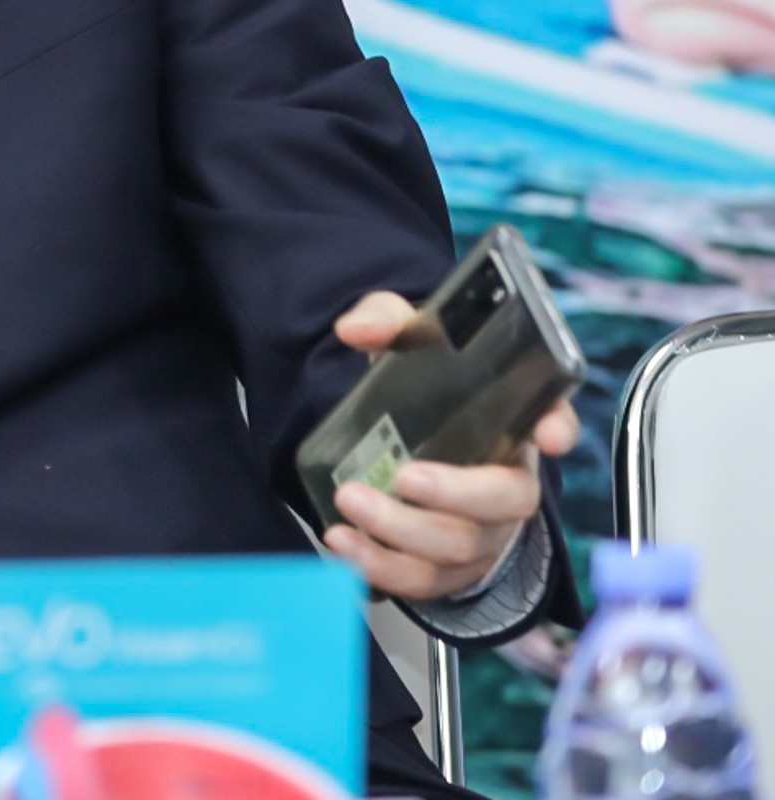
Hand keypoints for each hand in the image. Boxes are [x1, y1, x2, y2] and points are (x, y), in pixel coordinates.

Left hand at [321, 289, 578, 599]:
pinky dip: (382, 567)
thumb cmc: (424, 400)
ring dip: (402, 530)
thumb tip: (356, 327)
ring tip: (351, 502)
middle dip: (456, 493)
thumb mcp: (406, 347)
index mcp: (511, 425)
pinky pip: (424, 580)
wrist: (407, 453)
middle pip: (506, 500)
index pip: (553, 419)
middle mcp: (507, 483)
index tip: (548, 434)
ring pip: (460, 545)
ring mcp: (481, 532)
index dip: (556, 427)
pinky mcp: (447, 568)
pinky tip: (345, 542)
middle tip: (404, 477)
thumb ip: (388, 322)